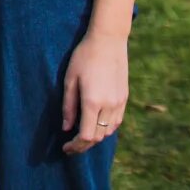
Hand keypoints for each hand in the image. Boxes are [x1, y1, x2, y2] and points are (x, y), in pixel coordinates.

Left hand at [61, 31, 127, 154]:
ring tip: (81, 136)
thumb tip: (66, 128)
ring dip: (95, 137)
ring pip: (109, 131)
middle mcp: (109, 106)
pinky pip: (116, 121)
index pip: (86, 135)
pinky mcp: (124, 98)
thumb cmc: (83, 57)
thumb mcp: (70, 80)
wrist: (108, 42)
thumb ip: (68, 106)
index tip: (65, 148)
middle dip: (84, 145)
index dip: (75, 145)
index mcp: (92, 101)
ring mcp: (119, 103)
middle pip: (98, 137)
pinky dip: (105, 128)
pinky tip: (95, 124)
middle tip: (70, 146)